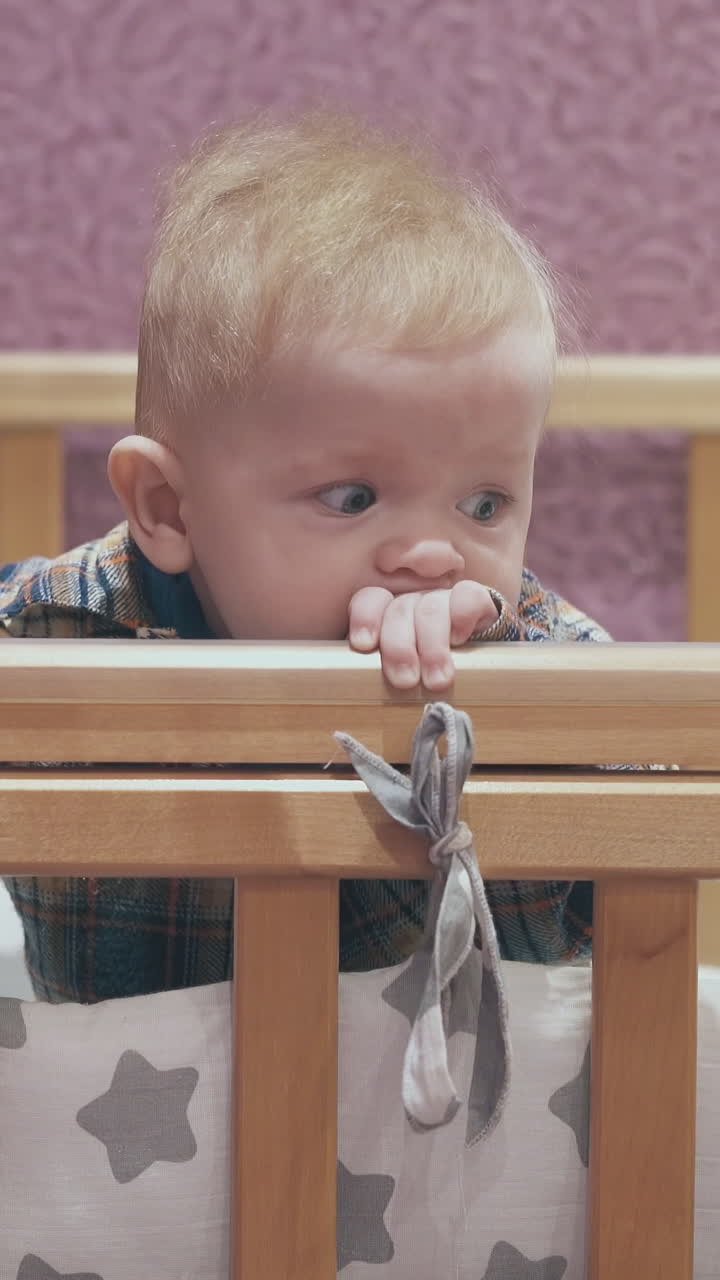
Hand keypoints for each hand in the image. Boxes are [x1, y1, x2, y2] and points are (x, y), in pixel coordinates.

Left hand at [348, 581, 498, 689]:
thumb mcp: (400, 672)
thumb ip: (382, 671)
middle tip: (404, 680)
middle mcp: (413, 601)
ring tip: (436, 681)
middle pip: (399, 611)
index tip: (364, 645)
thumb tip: (364, 688)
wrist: (477, 655)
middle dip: (399, 648)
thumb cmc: (426, 669)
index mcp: (388, 612)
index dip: (365, 619)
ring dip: (432, 648)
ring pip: (430, 610)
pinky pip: (467, 597)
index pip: (370, 600)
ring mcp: (443, 598)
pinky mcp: (475, 599)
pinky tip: (460, 640)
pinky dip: (462, 618)